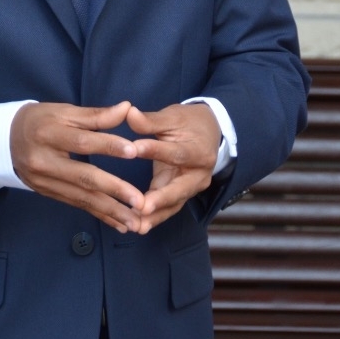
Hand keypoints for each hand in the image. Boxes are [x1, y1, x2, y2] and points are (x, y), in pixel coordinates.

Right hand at [10, 101, 144, 232]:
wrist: (5, 140)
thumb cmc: (39, 120)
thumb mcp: (63, 111)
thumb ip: (96, 115)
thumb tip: (128, 108)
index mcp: (49, 134)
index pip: (82, 141)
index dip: (108, 145)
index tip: (134, 151)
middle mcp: (45, 161)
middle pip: (83, 177)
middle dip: (114, 190)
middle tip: (140, 202)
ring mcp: (45, 182)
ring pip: (82, 198)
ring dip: (111, 211)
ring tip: (136, 222)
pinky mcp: (49, 194)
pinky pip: (77, 205)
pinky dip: (99, 215)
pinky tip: (118, 223)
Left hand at [126, 103, 221, 233]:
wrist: (210, 133)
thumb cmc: (188, 123)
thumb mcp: (172, 117)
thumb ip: (151, 120)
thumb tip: (129, 112)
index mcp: (199, 151)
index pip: (176, 153)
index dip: (155, 150)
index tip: (134, 148)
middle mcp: (199, 174)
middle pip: (180, 188)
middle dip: (160, 199)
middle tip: (141, 207)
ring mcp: (192, 188)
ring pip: (174, 204)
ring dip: (156, 215)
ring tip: (137, 225)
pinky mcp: (182, 194)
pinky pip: (169, 208)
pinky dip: (155, 217)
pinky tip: (138, 225)